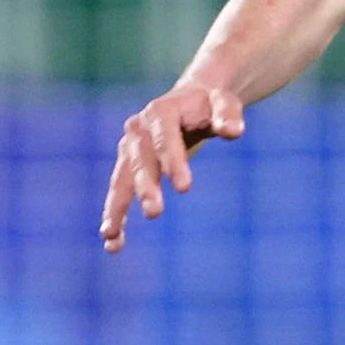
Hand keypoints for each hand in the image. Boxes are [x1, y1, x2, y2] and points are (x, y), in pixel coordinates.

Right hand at [100, 82, 245, 251]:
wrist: (190, 100)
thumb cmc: (210, 105)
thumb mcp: (223, 103)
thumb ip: (227, 116)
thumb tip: (233, 131)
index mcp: (161, 111)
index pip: (165, 139)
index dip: (174, 162)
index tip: (185, 188)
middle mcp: (138, 129)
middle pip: (140, 161)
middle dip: (146, 187)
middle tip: (155, 212)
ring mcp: (129, 148)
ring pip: (121, 180)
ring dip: (116, 207)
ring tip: (111, 236)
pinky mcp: (128, 166)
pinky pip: (119, 192)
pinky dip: (115, 216)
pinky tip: (112, 243)